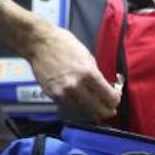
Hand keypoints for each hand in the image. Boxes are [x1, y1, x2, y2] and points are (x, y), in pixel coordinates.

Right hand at [0, 0, 120, 120]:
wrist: (39, 43)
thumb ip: (96, 75)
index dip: (115, 100)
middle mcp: (77, 86)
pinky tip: (80, 101)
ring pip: (83, 111)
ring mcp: (63, 92)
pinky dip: (76, 105)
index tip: (115, 99)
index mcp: (89, 73)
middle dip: (106, 111)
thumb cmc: (64, 44)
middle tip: (109, 110)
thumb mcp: (87, 57)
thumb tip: (104, 88)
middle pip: (98, 109)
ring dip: (91, 111)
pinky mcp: (53, 94)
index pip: (109, 97)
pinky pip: (69, 105)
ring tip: (95, 108)